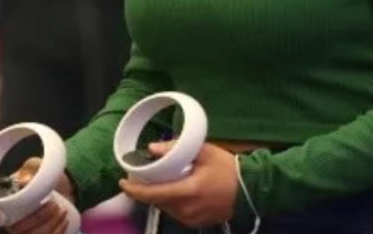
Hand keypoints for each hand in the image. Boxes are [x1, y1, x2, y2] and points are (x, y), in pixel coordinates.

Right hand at [0, 158, 75, 233]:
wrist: (60, 185)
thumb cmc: (42, 175)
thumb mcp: (36, 166)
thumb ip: (30, 169)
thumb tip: (25, 181)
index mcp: (0, 197)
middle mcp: (6, 217)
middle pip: (15, 228)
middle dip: (37, 219)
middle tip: (54, 205)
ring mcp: (21, 229)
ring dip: (49, 226)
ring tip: (62, 210)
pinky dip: (57, 231)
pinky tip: (64, 219)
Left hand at [118, 142, 239, 227]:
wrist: (250, 190)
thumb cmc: (227, 168)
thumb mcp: (204, 152)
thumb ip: (176, 149)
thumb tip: (152, 149)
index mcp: (188, 192)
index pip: (153, 195)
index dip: (135, 190)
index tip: (122, 182)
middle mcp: (186, 210)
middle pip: (157, 201)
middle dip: (146, 190)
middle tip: (141, 175)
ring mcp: (191, 220)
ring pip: (166, 208)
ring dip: (159, 195)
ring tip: (159, 180)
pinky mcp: (196, 223)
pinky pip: (176, 212)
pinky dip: (171, 201)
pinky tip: (175, 190)